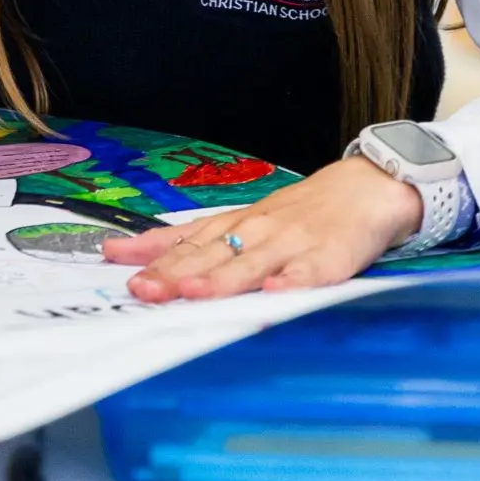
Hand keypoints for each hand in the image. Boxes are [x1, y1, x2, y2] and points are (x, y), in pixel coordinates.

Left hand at [103, 154, 424, 301]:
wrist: (362, 189)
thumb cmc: (297, 214)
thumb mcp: (241, 222)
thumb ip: (190, 241)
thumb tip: (129, 254)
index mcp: (234, 226)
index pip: (186, 240)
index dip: (152, 254)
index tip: (117, 264)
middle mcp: (256, 232)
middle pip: (211, 255)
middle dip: (175, 273)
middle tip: (144, 290)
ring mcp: (291, 243)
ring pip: (252, 263)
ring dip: (223, 278)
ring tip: (195, 292)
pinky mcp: (328, 257)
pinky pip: (310, 271)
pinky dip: (293, 280)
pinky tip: (277, 292)